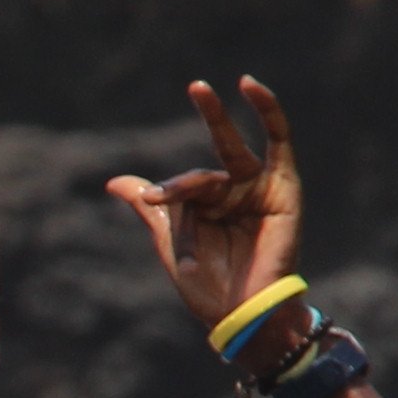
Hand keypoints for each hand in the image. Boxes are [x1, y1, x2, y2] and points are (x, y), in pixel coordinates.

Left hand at [103, 74, 307, 339]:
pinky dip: (269, 112)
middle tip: (195, 84)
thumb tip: (114, 182)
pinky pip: (279, 142)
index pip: (186, 184)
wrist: (240, 313)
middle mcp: (235, 194)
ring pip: (232, 154)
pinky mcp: (284, 188)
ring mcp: (260, 189)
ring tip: (199, 90)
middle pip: (218, 150)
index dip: (168, 189)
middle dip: (210, 114)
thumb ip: (152, 207)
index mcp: (209, 208)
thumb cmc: (208, 288)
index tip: (151, 199)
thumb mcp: (171, 243)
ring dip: (218, 123)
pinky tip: (251, 86)